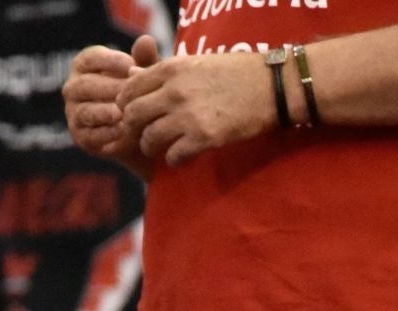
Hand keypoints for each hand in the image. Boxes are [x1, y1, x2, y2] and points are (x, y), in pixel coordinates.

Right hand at [63, 36, 158, 174]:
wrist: (142, 134)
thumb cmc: (140, 96)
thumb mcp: (145, 77)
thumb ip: (144, 59)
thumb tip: (147, 40)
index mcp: (85, 66)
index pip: (90, 58)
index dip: (109, 61)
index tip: (131, 65)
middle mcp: (74, 87)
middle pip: (85, 85)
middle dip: (110, 89)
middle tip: (132, 95)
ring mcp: (74, 112)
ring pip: (86, 111)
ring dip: (106, 113)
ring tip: (126, 115)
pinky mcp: (81, 137)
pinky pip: (90, 135)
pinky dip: (106, 134)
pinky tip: (123, 132)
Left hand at [117, 51, 274, 166]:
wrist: (272, 86)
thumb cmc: (237, 73)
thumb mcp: (196, 63)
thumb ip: (167, 73)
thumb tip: (135, 78)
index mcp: (171, 69)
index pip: (129, 88)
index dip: (125, 105)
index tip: (133, 115)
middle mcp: (174, 91)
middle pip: (133, 115)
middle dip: (133, 129)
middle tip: (142, 136)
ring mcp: (188, 115)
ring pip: (149, 139)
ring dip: (152, 148)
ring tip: (160, 149)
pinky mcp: (204, 138)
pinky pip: (174, 156)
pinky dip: (174, 161)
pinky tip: (182, 158)